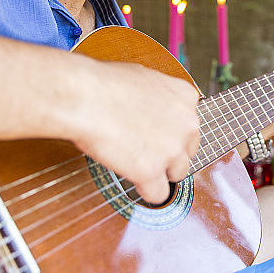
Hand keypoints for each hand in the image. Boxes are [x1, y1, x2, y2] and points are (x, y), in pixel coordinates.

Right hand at [71, 60, 200, 204]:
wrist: (83, 97)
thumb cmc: (103, 84)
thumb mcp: (144, 79)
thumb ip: (159, 97)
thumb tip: (155, 109)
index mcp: (185, 97)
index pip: (189, 125)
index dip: (170, 132)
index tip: (155, 134)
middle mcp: (186, 123)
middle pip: (187, 151)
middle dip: (168, 153)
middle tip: (143, 149)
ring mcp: (172, 149)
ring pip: (178, 173)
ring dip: (159, 172)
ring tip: (135, 163)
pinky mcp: (152, 171)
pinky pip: (159, 194)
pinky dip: (146, 191)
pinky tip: (133, 180)